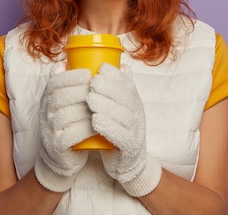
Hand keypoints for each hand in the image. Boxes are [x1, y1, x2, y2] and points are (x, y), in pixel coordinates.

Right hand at [35, 64, 94, 191]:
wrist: (60, 158)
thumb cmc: (73, 124)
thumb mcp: (72, 103)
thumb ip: (81, 84)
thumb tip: (105, 62)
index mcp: (48, 99)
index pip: (54, 83)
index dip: (70, 76)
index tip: (88, 74)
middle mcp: (46, 113)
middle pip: (60, 97)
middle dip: (81, 92)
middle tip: (99, 91)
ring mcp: (49, 130)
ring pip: (67, 115)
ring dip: (86, 110)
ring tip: (102, 107)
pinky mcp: (57, 146)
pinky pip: (70, 135)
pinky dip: (85, 129)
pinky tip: (97, 125)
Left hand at [87, 63, 161, 196]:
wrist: (126, 162)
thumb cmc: (118, 130)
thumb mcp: (119, 107)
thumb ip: (117, 89)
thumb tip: (117, 64)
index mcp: (134, 102)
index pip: (128, 84)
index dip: (116, 75)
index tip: (100, 68)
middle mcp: (137, 114)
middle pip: (126, 98)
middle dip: (109, 87)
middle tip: (92, 82)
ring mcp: (135, 130)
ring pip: (123, 115)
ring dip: (106, 105)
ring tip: (90, 99)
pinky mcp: (130, 147)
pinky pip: (121, 136)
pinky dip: (108, 127)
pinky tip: (95, 121)